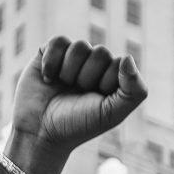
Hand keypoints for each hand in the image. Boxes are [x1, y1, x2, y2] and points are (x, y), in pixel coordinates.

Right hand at [9, 38, 146, 171]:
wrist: (40, 132)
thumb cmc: (78, 125)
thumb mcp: (112, 114)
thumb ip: (134, 90)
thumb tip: (128, 57)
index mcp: (111, 78)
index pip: (119, 63)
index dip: (107, 82)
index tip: (96, 100)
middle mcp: (93, 66)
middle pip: (100, 53)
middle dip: (88, 78)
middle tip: (78, 95)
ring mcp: (71, 58)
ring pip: (79, 46)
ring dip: (70, 72)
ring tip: (63, 87)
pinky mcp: (49, 53)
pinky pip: (58, 41)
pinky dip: (52, 62)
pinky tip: (48, 79)